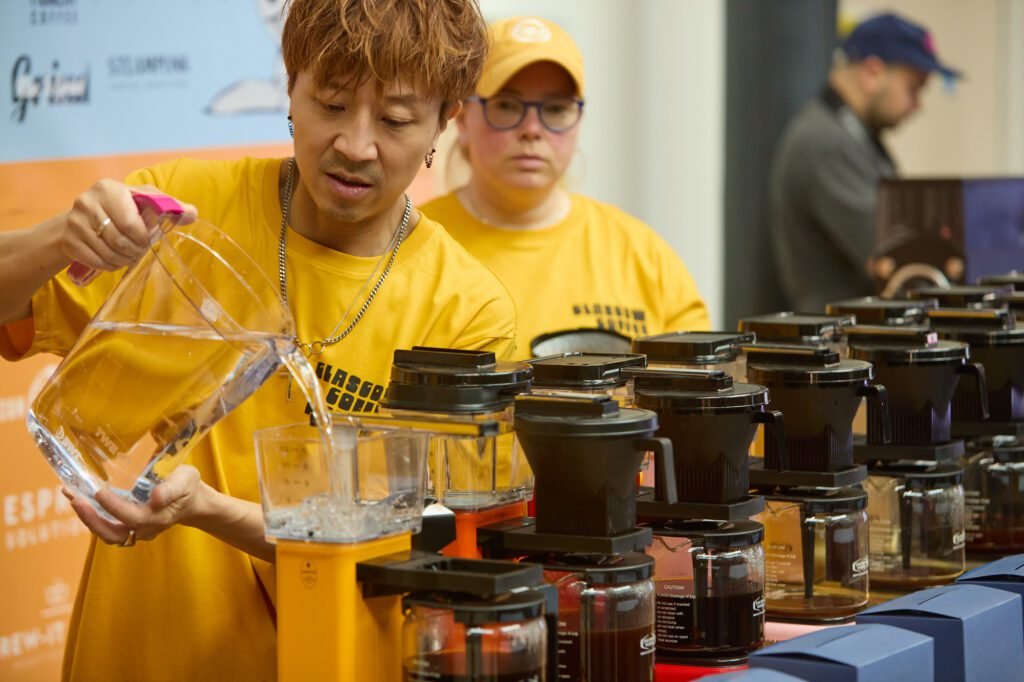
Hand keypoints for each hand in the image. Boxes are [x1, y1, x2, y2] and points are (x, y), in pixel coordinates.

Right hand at [60, 180, 197, 272]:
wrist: (79, 219)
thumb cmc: (119, 209)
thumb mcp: (142, 201)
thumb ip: (168, 206)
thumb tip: (193, 214)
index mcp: (108, 189)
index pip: (131, 223)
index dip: (143, 237)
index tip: (147, 240)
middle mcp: (87, 202)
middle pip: (119, 240)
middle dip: (135, 251)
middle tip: (140, 252)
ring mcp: (74, 222)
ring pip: (108, 253)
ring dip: (124, 260)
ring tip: (129, 256)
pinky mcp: (68, 241)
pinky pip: (95, 261)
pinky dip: (110, 266)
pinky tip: (115, 260)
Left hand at [63, 465, 206, 546]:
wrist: (192, 501)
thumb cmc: (187, 487)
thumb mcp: (186, 480)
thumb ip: (172, 488)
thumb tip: (156, 497)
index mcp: (158, 517)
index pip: (132, 516)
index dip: (114, 506)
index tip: (99, 491)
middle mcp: (144, 529)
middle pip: (113, 533)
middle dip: (92, 519)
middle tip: (75, 499)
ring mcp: (135, 530)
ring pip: (107, 533)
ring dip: (88, 518)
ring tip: (72, 496)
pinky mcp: (127, 526)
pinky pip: (106, 526)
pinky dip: (91, 515)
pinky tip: (79, 497)